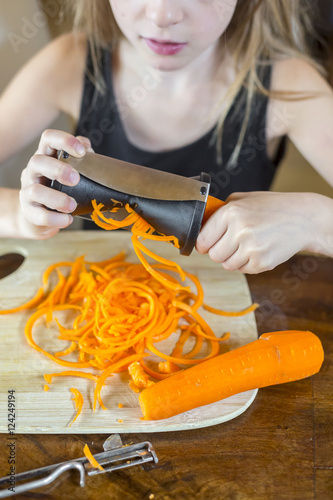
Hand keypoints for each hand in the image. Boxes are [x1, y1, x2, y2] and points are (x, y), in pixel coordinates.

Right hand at [19, 130, 93, 238]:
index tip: (82, 152)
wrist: (39, 216)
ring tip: (72, 206)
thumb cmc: (59, 189)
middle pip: (37, 161)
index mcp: (46, 157)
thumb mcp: (69, 171)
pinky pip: (39, 215)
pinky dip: (55, 218)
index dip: (64, 140)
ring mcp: (28, 192)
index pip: (48, 138)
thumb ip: (81, 160)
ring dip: (56, 198)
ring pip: (35, 191)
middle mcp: (33, 171)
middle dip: (58, 169)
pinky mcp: (29, 212)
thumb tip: (90, 150)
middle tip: (76, 180)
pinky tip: (68, 219)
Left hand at [196, 191, 317, 273]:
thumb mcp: (244, 199)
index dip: (203, 244)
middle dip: (219, 251)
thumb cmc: (272, 207)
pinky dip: (247, 263)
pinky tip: (258, 250)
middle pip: (213, 255)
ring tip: (247, 245)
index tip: (207, 245)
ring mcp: (251, 248)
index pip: (202, 239)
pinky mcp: (261, 262)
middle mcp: (240, 230)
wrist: (304, 218)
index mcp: (231, 212)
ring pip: (226, 265)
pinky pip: (242, 270)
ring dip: (233, 258)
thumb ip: (220, 210)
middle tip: (231, 244)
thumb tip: (200, 224)